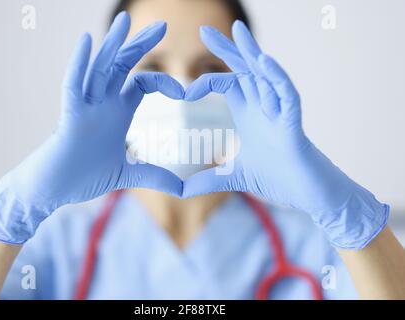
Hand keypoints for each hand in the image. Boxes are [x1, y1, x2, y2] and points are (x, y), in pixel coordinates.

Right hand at [0, 12, 183, 243]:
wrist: (54, 191)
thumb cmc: (84, 178)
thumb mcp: (127, 175)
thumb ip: (154, 177)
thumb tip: (181, 190)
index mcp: (117, 113)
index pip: (141, 84)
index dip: (163, 82)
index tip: (185, 93)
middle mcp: (102, 105)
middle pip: (122, 66)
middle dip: (140, 44)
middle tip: (162, 25)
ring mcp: (85, 109)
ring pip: (99, 69)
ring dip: (111, 44)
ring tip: (125, 20)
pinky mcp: (69, 118)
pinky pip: (72, 86)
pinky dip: (78, 63)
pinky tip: (86, 41)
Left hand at [182, 21, 388, 248]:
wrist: (307, 195)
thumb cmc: (277, 180)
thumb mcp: (233, 178)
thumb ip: (206, 181)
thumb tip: (179, 192)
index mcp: (250, 115)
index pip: (228, 84)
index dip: (206, 82)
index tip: (184, 93)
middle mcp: (264, 108)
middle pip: (245, 71)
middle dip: (227, 50)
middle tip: (205, 30)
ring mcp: (280, 114)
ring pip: (266, 76)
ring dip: (252, 53)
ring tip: (238, 30)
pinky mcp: (294, 126)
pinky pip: (288, 95)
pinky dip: (276, 78)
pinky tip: (263, 61)